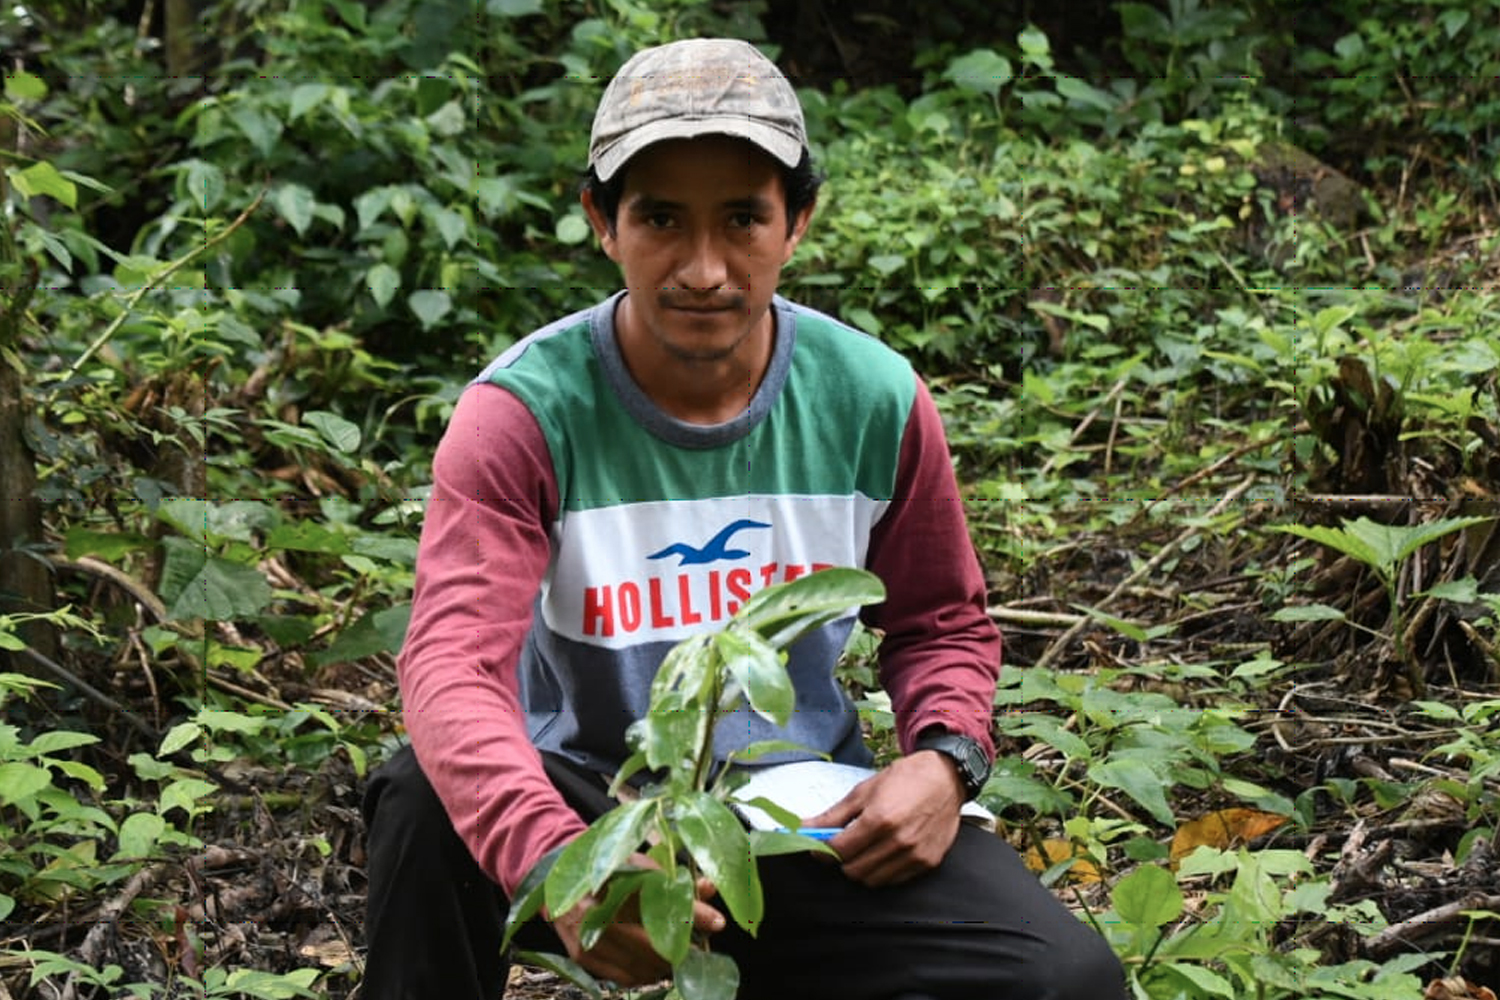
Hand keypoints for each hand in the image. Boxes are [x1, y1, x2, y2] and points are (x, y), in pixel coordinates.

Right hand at [549, 852, 724, 986]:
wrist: (561, 879)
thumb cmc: (607, 869)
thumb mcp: (640, 865)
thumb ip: (674, 880)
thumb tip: (710, 888)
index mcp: (608, 884)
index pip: (659, 907)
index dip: (690, 918)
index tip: (716, 922)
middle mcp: (593, 917)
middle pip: (652, 946)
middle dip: (681, 947)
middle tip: (700, 942)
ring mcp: (586, 942)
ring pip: (641, 967)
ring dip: (665, 963)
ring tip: (679, 950)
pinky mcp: (583, 959)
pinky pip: (625, 977)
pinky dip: (645, 971)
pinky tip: (654, 959)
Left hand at [802, 751, 963, 886]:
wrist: (946, 777)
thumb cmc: (903, 779)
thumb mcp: (864, 791)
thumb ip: (833, 815)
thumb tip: (803, 827)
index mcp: (879, 819)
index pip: (839, 850)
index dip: (822, 851)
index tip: (817, 846)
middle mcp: (898, 841)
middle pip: (853, 870)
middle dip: (841, 861)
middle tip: (841, 846)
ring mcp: (915, 855)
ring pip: (872, 880)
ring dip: (860, 868)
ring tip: (862, 849)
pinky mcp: (928, 862)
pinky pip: (894, 880)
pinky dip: (881, 872)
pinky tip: (882, 853)